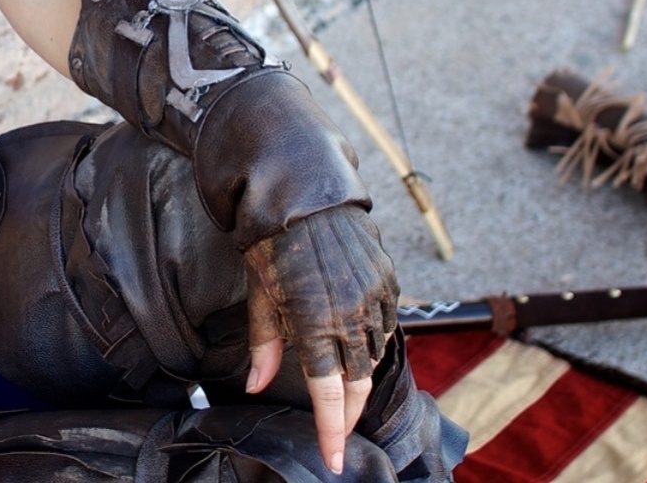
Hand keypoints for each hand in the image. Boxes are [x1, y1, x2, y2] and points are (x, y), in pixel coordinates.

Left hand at [241, 206, 397, 472]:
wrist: (305, 190)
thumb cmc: (271, 242)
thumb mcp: (258, 292)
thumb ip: (264, 344)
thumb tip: (256, 386)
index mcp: (314, 319)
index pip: (328, 392)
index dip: (331, 430)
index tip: (332, 460)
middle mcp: (351, 312)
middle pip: (358, 383)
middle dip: (348, 413)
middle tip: (337, 432)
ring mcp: (375, 296)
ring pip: (374, 356)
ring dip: (359, 375)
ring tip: (342, 384)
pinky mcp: (389, 280)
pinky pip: (388, 326)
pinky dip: (374, 342)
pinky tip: (358, 345)